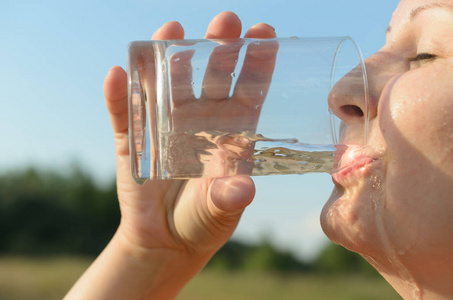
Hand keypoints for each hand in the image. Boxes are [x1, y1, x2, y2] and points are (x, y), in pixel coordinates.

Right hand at [65, 12, 276, 299]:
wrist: (166, 241)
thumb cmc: (204, 222)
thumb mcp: (220, 212)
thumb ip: (229, 199)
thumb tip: (243, 188)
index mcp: (231, 133)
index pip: (248, 90)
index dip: (256, 62)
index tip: (265, 32)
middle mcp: (201, 121)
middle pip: (211, 76)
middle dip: (218, 46)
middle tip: (226, 21)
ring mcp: (166, 126)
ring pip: (167, 83)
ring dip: (168, 56)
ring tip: (170, 30)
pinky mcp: (135, 140)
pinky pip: (125, 113)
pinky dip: (120, 95)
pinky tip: (118, 74)